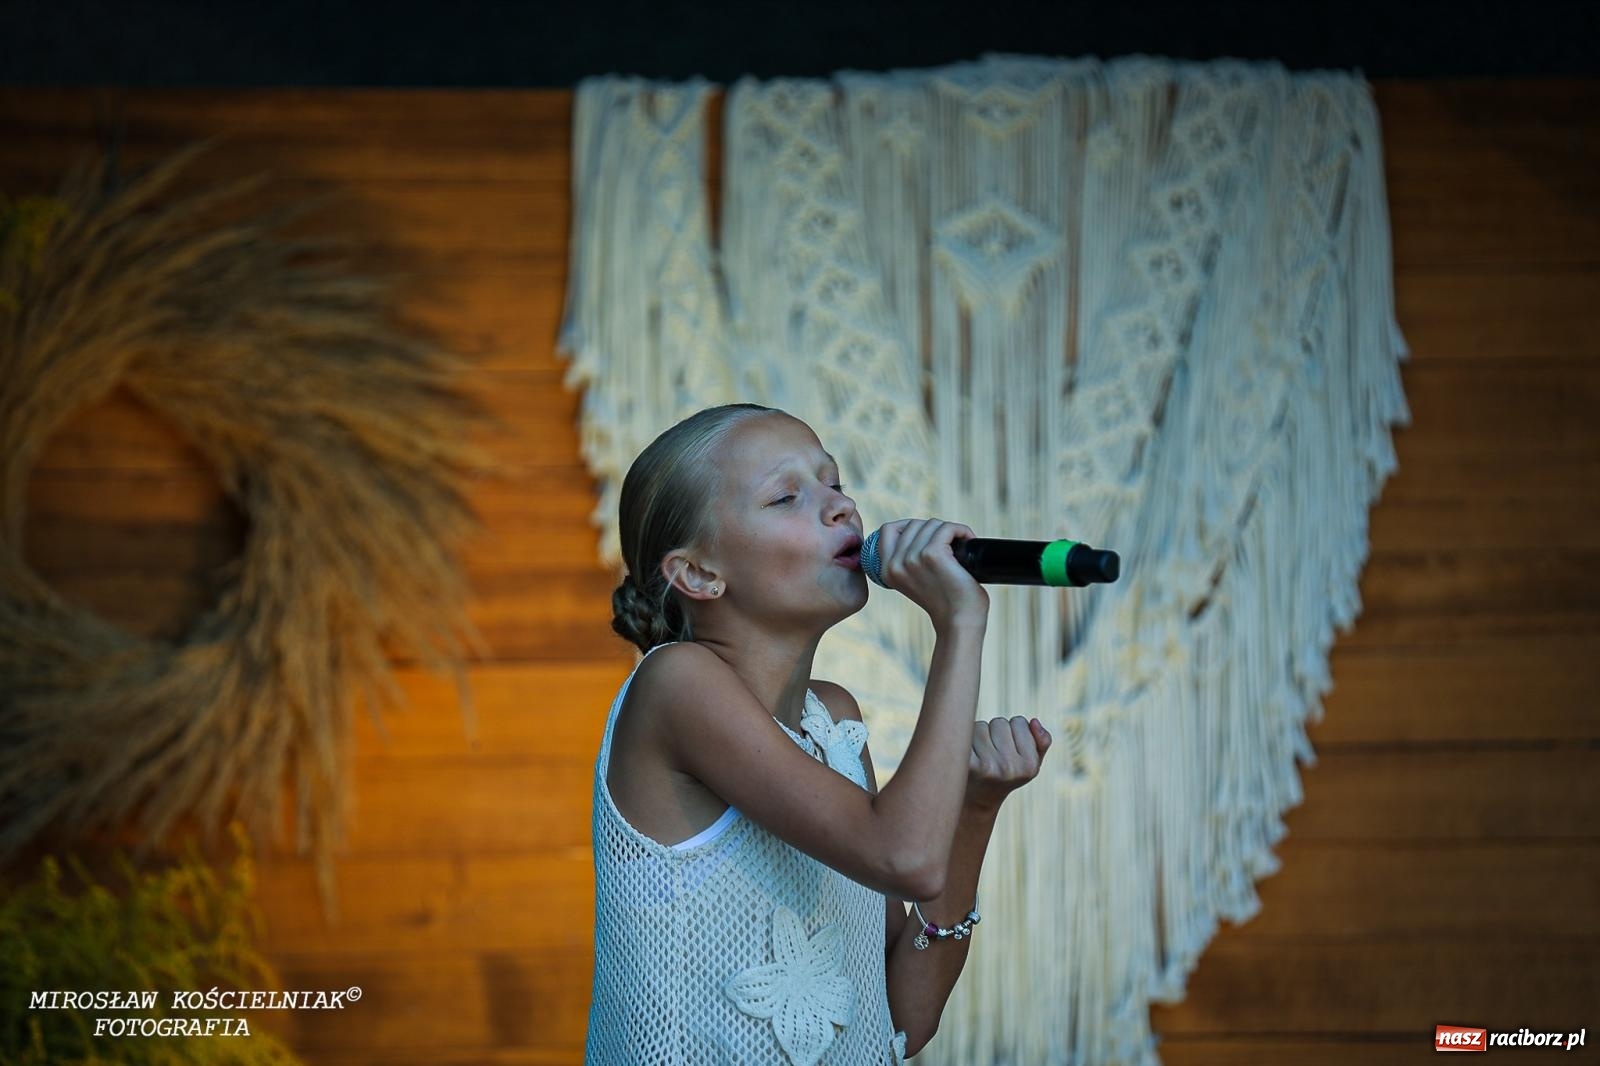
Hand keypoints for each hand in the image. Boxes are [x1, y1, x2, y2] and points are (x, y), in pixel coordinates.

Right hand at [871, 518, 989, 629]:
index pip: (887, 530)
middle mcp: (895, 563)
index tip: (927, 535)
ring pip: (932, 524)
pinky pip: (947, 528)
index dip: (908, 525)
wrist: (959, 622)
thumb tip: (920, 530)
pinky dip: (961, 530)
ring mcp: (912, 558)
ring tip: (961, 544)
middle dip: (934, 530)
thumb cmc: (944, 602)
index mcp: (886, 570)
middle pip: (914, 524)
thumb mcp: (914, 580)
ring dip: (950, 531)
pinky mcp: (932, 554)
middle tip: (951, 545)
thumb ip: (907, 560)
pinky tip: (968, 540)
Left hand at [965, 716, 1051, 811]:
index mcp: (1029, 765)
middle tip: (992, 754)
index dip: (1014, 732)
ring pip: (981, 726)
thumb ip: (1041, 742)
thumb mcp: (1031, 763)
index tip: (1009, 750)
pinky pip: (965, 734)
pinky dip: (964, 739)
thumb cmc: (1006, 776)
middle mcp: (1009, 767)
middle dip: (995, 732)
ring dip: (979, 735)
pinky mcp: (967, 764)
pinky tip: (966, 756)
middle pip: (999, 723)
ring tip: (980, 755)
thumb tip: (1034, 722)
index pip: (1020, 722)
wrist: (977, 800)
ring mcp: (987, 766)